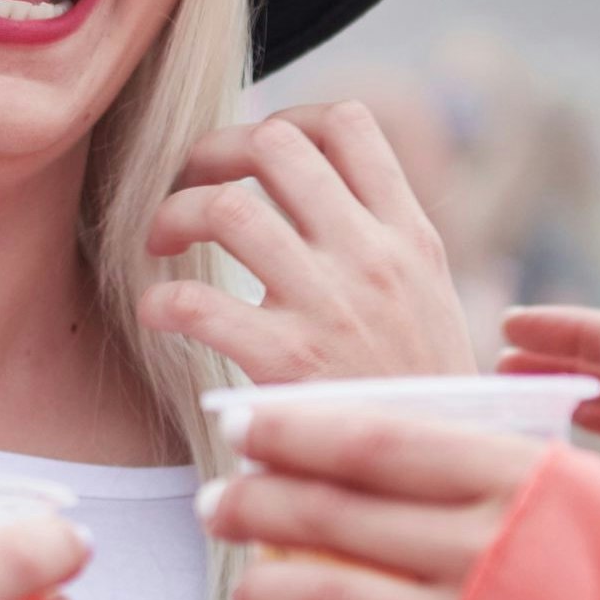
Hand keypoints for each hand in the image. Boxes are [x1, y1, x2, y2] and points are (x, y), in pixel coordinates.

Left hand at [140, 103, 474, 382]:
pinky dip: (162, 300)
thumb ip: (383, 243)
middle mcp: (371, 257)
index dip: (286, 121)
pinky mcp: (286, 362)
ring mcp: (330, 305)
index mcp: (409, 235)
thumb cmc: (421, 392)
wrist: (439, 479)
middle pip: (274, 145)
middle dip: (213, 153)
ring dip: (175, 215)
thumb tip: (322, 189)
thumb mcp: (430, 299)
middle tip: (191, 188)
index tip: (253, 157)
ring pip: (228, 209)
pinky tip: (160, 315)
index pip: (347, 126)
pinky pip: (197, 302)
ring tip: (162, 245)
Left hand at [196, 404, 547, 599]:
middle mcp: (491, 552)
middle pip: (331, 514)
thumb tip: (452, 404)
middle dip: (253, 504)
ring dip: (263, 588)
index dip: (292, 432)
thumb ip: (526, 457)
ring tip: (247, 590)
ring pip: (320, 597)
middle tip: (215, 505)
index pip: (375, 444)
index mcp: (526, 481)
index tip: (240, 427)